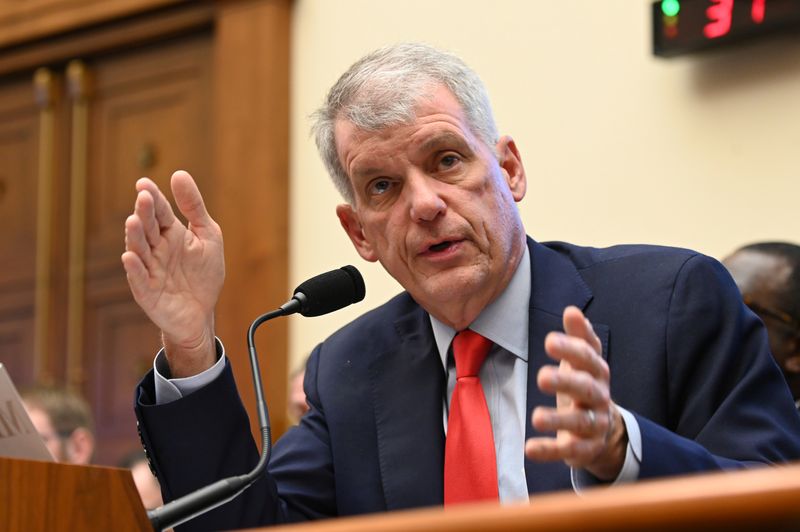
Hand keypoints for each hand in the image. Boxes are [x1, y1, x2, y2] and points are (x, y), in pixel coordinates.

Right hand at [121, 170, 223, 376]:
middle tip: (144, 197)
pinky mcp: (147, 291)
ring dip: (134, 236)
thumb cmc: (204, 274)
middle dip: (144, 213)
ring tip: (133, 221)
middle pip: (147, 227)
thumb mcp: (207, 235)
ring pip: (138, 250)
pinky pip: (139, 279)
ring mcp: (149, 269)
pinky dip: (134, 268)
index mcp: (171, 233)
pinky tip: (130, 257)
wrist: (202, 313)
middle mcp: (156, 249)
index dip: (153, 198)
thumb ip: (194, 207)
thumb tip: (179, 174)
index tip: (144, 183)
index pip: (159, 211)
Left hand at [525, 306, 626, 480]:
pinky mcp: (584, 448)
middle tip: (541, 377)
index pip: (588, 358)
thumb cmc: (585, 385)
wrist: (605, 429)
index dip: (570, 349)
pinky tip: (529, 449)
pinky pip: (568, 451)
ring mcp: (594, 425)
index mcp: (597, 372)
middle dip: (565, 382)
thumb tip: (572, 310)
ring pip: (579, 422)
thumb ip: (579, 337)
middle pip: (586, 389)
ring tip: (536, 417)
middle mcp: (599, 397)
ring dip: (558, 419)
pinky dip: (549, 450)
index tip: (549, 341)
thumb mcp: (583, 361)